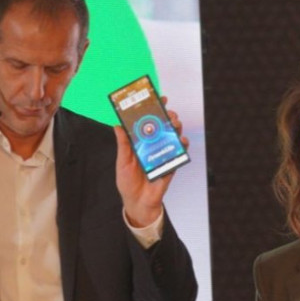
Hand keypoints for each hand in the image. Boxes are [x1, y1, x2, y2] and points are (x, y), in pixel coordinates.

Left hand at [114, 98, 187, 226]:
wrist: (138, 202)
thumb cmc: (128, 182)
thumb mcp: (122, 161)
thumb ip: (123, 144)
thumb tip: (117, 124)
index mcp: (140, 142)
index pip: (147, 121)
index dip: (153, 109)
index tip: (157, 98)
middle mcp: (152, 145)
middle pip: (162, 125)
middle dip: (166, 115)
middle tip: (166, 111)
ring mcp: (163, 153)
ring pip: (172, 135)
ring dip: (175, 127)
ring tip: (173, 123)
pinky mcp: (170, 163)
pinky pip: (179, 151)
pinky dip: (182, 144)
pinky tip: (181, 140)